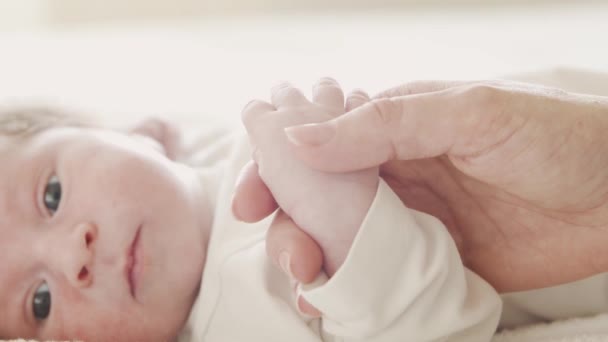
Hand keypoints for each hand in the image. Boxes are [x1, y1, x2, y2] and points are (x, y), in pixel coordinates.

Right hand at [235, 79, 607, 295]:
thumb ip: (382, 125)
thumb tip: (297, 140)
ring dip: (314, 265)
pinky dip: (351, 295)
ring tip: (312, 284)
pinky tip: (337, 307)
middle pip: (316, 204)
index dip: (273, 172)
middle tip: (293, 256)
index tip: (247, 202)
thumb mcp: (467, 112)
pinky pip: (378, 281)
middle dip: (288, 229)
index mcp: (391, 131)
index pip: (314, 148)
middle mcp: (391, 177)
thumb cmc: (552, 135)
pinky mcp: (430, 264)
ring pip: (339, 245)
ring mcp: (409, 224)